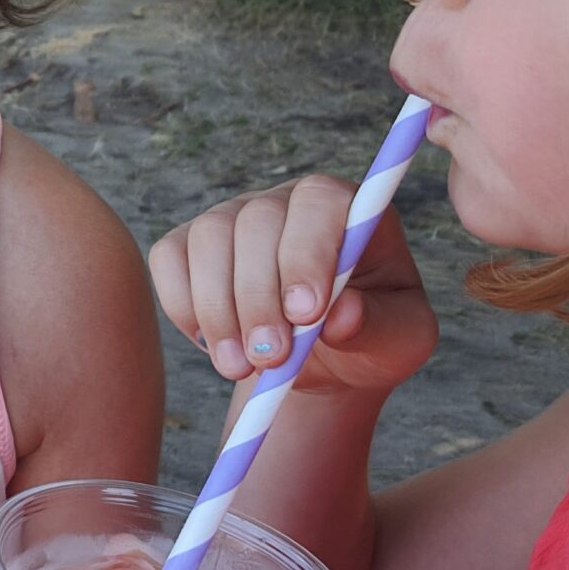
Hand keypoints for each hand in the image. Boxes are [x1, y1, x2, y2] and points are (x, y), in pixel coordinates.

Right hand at [149, 177, 436, 393]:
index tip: (307, 315)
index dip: (307, 252)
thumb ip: (378, 325)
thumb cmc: (370, 338)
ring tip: (241, 367)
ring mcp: (232, 218)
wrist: (324, 360)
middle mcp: (284, 202)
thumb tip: (342, 314)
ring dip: (219, 310)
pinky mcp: (189, 245)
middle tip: (271, 359)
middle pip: (256, 222)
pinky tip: (213, 346)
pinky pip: (169, 261)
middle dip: (259, 297)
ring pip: (209, 241)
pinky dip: (183, 306)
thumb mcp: (399, 342)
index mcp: (345, 208)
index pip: (319, 202)